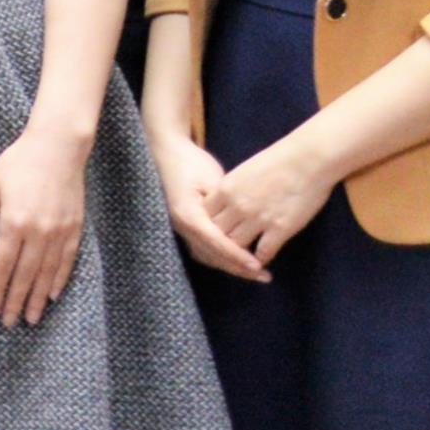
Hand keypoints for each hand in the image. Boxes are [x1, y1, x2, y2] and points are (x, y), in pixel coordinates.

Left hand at [0, 127, 92, 325]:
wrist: (58, 147)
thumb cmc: (18, 164)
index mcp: (14, 221)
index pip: (2, 265)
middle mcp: (39, 231)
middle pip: (24, 275)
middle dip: (14, 300)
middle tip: (7, 322)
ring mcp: (60, 231)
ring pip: (46, 273)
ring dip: (36, 298)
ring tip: (29, 318)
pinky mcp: (75, 229)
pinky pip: (66, 262)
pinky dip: (58, 281)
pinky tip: (51, 296)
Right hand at [152, 132, 265, 281]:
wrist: (166, 153)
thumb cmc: (191, 163)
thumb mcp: (213, 180)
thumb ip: (226, 205)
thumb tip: (244, 228)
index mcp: (189, 215)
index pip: (217, 243)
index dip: (238, 256)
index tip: (259, 267)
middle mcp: (182, 227)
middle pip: (212, 255)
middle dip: (237, 267)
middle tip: (263, 276)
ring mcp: (181, 228)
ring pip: (206, 255)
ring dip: (229, 265)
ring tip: (253, 271)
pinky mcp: (184, 226)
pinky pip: (202, 248)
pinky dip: (220, 256)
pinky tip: (235, 259)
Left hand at [202, 135, 341, 275]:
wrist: (308, 158)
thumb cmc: (279, 160)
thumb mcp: (244, 172)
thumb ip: (232, 190)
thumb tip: (224, 202)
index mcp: (225, 189)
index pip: (206, 216)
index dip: (209, 226)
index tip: (214, 233)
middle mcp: (237, 206)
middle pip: (218, 233)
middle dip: (220, 243)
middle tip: (225, 252)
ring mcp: (258, 219)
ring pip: (237, 246)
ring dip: (239, 255)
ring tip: (242, 260)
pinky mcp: (280, 228)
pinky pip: (263, 252)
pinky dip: (260, 259)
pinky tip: (262, 261)